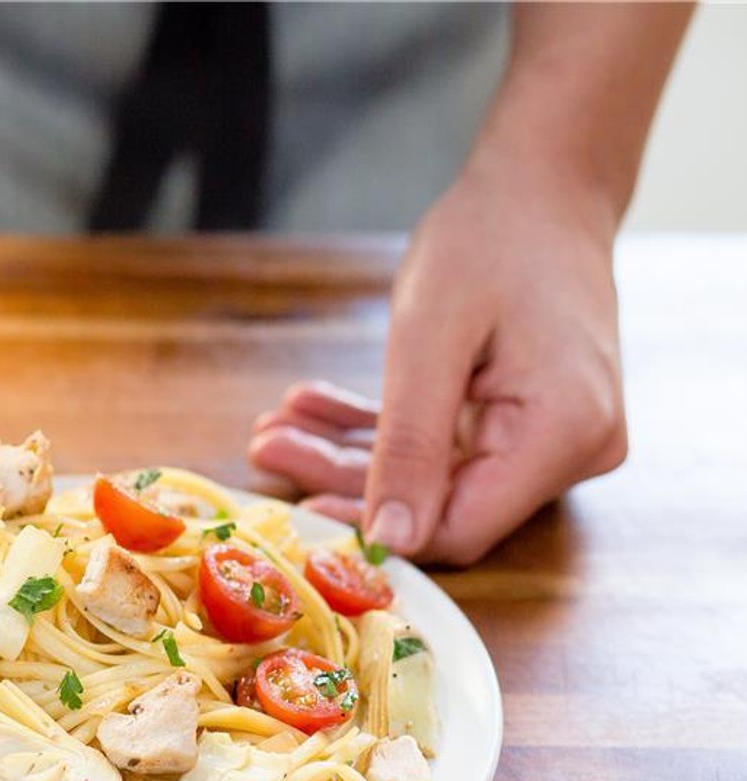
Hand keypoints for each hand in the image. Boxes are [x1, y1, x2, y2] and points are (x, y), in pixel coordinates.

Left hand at [250, 152, 626, 564]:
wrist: (544, 184)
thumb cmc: (492, 237)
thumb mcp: (429, 339)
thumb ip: (409, 446)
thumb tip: (389, 541)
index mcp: (564, 435)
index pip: (460, 528)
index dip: (377, 529)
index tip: (300, 510)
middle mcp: (570, 451)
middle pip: (438, 503)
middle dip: (342, 478)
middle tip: (265, 446)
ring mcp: (550, 440)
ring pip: (429, 476)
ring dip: (346, 452)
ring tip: (274, 427)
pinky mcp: (522, 424)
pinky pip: (440, 445)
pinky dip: (378, 430)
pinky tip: (312, 409)